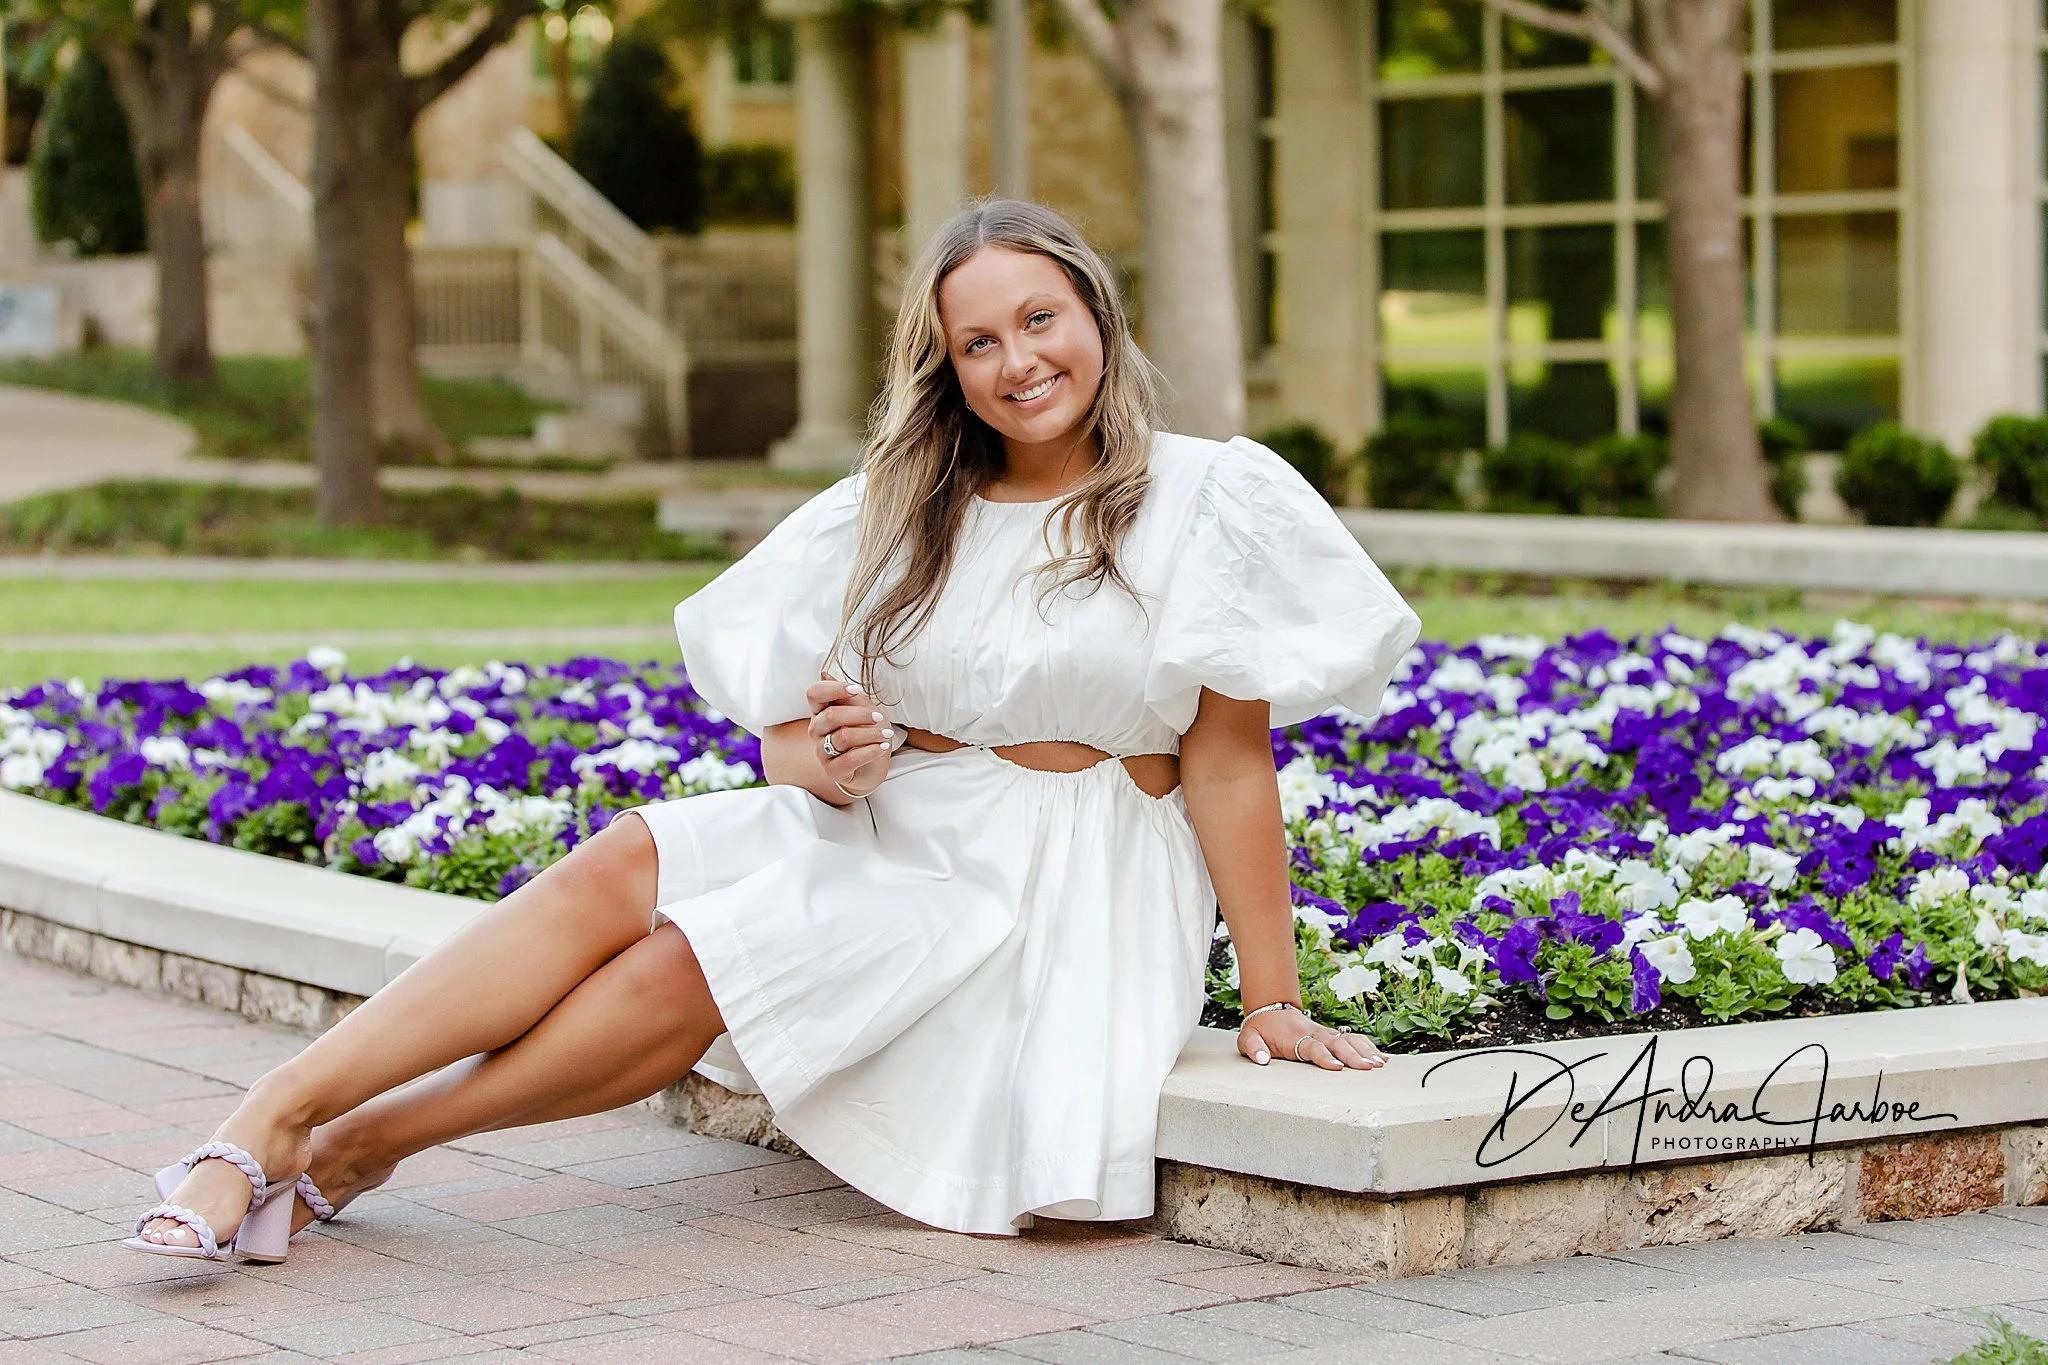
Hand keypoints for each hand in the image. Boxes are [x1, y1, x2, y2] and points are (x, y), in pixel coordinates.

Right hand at [804, 673, 892, 796]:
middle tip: (879, 718)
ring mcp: (822, 752)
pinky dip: (869, 752)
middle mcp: (816, 731)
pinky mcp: (832, 771)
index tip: (857, 689)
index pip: (814, 694)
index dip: (834, 688)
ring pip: (843, 737)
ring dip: (870, 734)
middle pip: (831, 715)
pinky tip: (881, 748)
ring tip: (886, 735)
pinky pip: (849, 759)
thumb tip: (824, 674)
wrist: (871, 766)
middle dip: (860, 714)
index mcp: (820, 712)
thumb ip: (847, 696)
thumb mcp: (860, 710)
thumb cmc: (864, 734)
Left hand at [1238, 1006, 1386, 1070]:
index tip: (1337, 1068)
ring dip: (1364, 1050)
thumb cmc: (1260, 1029)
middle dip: (1353, 1055)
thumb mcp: (1248, 1038)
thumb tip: (1262, 1060)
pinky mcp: (1330, 1035)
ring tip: (1380, 1064)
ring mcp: (1323, 1033)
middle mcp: (1313, 1033)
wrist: (1269, 1010)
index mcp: (1294, 1036)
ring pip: (1348, 1039)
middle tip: (1367, 1068)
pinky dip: (1367, 1046)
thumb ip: (1253, 1048)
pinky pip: (1352, 1038)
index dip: (1324, 1056)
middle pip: (1336, 1043)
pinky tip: (1381, 1057)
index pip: (1312, 1046)